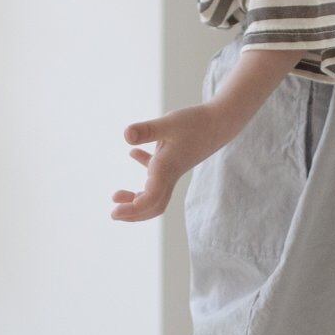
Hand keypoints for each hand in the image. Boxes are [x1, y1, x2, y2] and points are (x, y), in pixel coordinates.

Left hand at [110, 102, 245, 221]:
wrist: (220, 121)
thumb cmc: (196, 122)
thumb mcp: (168, 123)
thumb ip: (147, 130)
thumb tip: (126, 135)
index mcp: (166, 170)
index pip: (150, 199)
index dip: (132, 209)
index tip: (115, 211)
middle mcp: (170, 174)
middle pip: (153, 205)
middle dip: (133, 213)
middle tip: (114, 213)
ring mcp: (173, 169)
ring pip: (155, 193)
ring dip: (136, 199)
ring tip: (117, 195)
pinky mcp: (175, 159)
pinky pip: (158, 173)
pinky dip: (144, 168)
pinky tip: (133, 152)